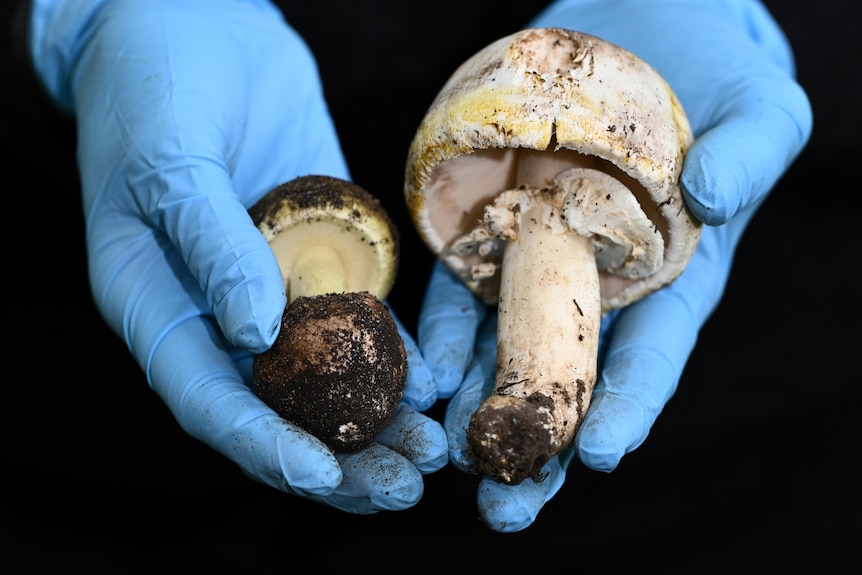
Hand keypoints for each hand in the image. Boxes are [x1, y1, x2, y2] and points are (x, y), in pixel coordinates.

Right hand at [28, 0, 445, 512]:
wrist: (199, 26)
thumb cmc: (154, 86)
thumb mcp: (168, 159)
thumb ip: (208, 244)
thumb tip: (252, 333)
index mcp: (159, 305)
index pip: (208, 399)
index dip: (263, 444)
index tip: (321, 472)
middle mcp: (220, 311)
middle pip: (278, 408)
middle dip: (340, 455)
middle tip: (402, 484)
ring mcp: (276, 286)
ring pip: (328, 376)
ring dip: (380, 418)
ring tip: (431, 452)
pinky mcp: (323, 254)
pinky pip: (363, 316)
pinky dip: (397, 353)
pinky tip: (435, 381)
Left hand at [419, 0, 811, 530]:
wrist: (639, 28)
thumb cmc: (715, 73)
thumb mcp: (758, 107)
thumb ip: (751, 152)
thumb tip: (715, 197)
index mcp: (670, 278)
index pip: (651, 355)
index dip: (627, 404)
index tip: (597, 453)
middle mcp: (598, 284)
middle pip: (566, 375)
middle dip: (535, 440)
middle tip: (506, 508)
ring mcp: (537, 259)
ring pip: (501, 347)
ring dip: (473, 406)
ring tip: (447, 461)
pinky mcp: (487, 228)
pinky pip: (456, 289)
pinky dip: (437, 333)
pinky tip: (420, 376)